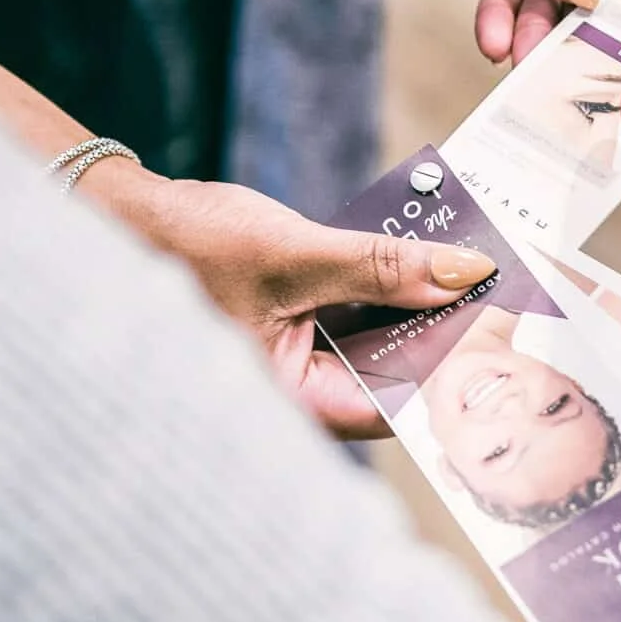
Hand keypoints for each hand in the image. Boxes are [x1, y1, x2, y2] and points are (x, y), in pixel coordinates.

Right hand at [84, 157, 494, 436]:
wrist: (117, 216)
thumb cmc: (187, 245)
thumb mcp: (295, 253)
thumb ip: (382, 269)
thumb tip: (464, 275)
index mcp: (292, 404)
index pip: (398, 404)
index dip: (453, 365)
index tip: (504, 324)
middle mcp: (296, 394)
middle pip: (392, 374)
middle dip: (441, 330)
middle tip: (498, 287)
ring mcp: (293, 362)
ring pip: (375, 342)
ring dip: (414, 305)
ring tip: (467, 266)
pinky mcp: (291, 328)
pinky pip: (352, 317)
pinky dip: (381, 289)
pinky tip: (417, 256)